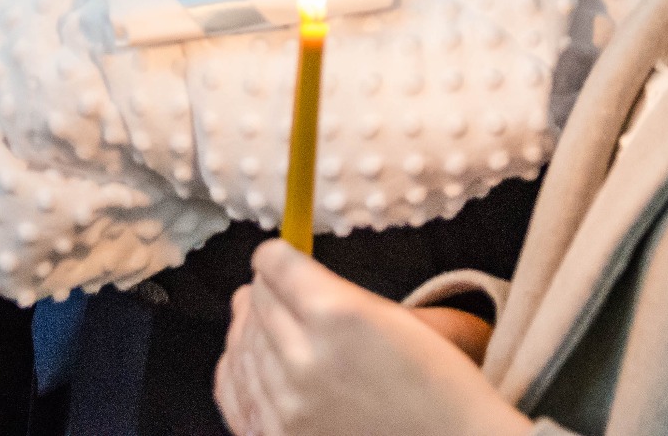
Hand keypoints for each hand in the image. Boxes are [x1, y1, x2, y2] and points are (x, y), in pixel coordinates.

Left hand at [215, 241, 531, 435]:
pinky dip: (236, 370)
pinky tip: (249, 361)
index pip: (274, 265)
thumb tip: (268, 272)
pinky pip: (233, 392)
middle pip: (255, 304)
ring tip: (265, 325)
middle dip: (264, 292)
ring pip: (240, 346)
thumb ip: (325, 290)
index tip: (279, 260)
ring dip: (249, 330)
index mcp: (336, 315)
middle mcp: (303, 360)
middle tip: (275, 292)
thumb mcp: (389, 316)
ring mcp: (286, 409)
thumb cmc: (433, 384)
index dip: (276, 257)